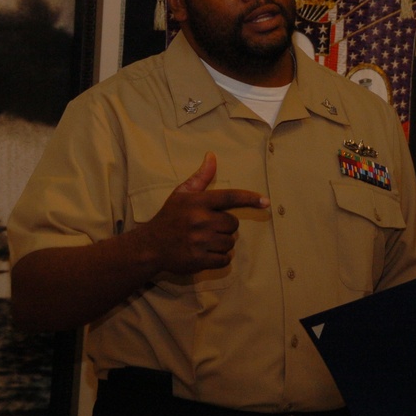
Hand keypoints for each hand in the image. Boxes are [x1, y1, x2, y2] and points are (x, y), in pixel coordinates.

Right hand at [136, 152, 267, 274]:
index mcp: (197, 202)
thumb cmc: (170, 217)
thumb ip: (201, 177)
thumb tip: (212, 156)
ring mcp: (199, 242)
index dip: (249, 198)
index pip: (230, 197)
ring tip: (205, 240)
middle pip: (233, 224)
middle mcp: (199, 220)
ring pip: (230, 243)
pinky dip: (220, 258)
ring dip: (223, 243)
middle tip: (210, 227)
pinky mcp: (198, 260)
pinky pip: (224, 260)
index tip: (266, 201)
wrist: (149, 246)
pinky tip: (207, 253)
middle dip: (226, 226)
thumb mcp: (182, 194)